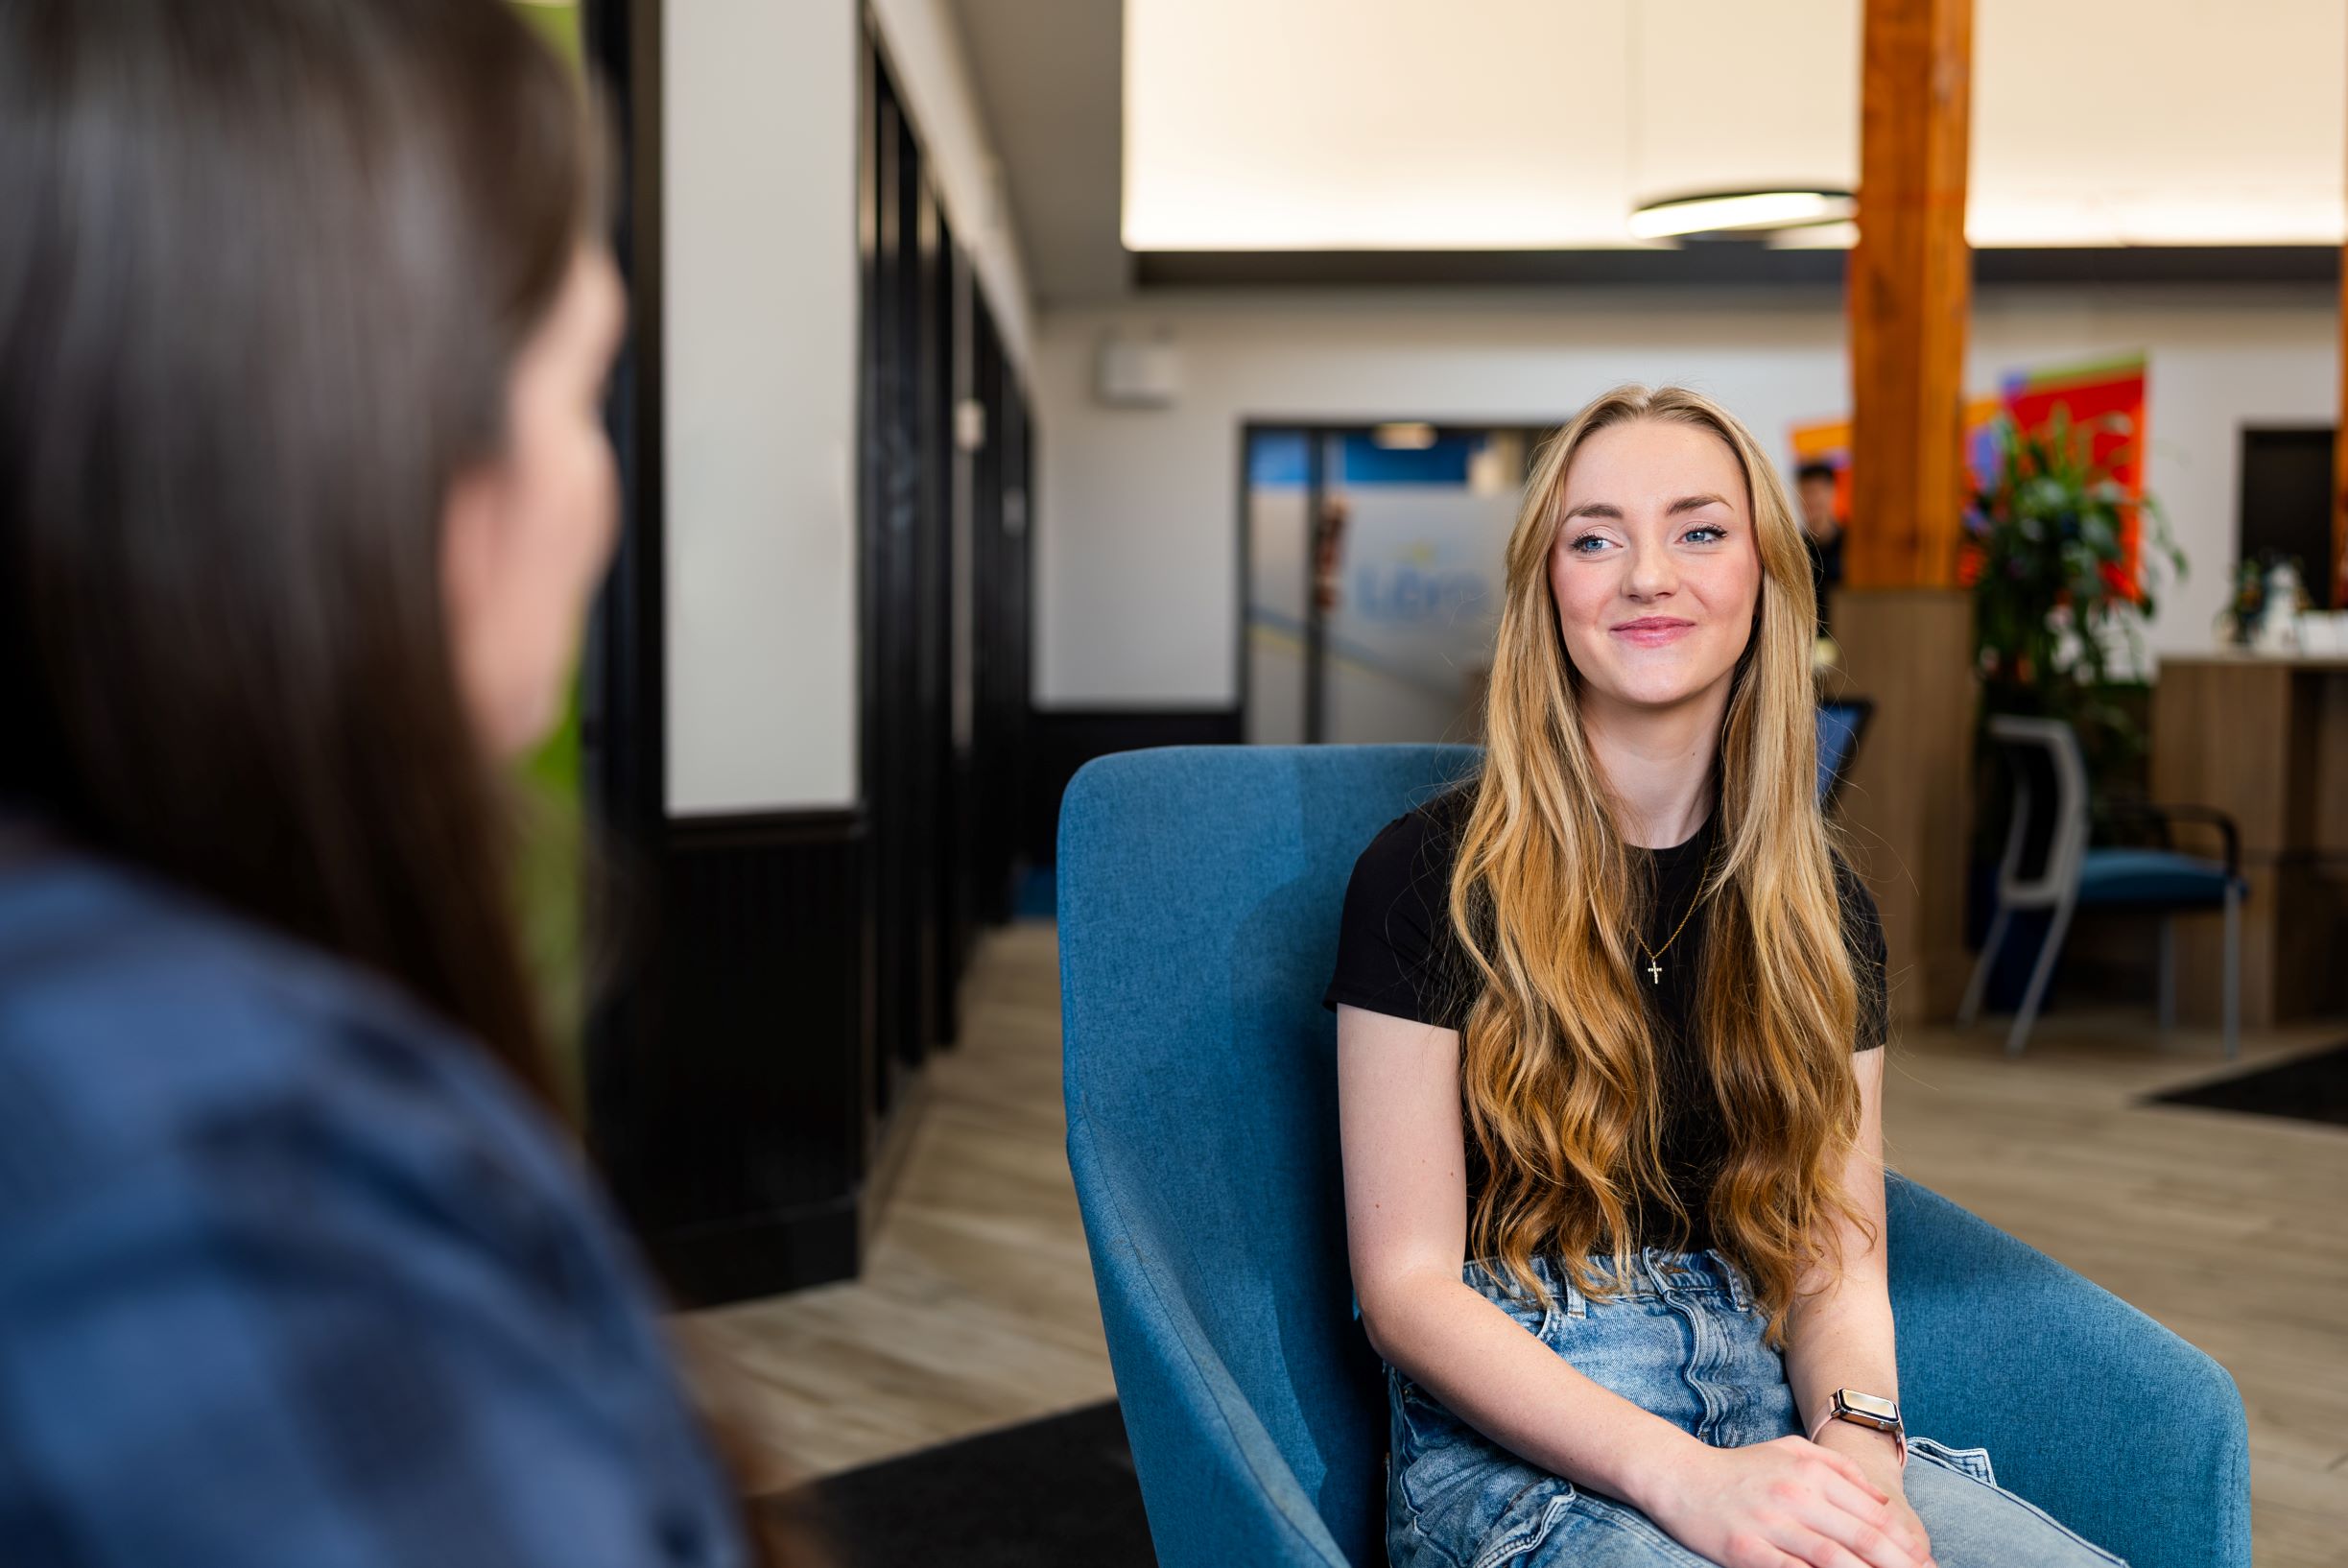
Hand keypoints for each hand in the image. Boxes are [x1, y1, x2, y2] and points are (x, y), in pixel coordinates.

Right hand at [1640, 1435, 1936, 1567]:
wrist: (1679, 1477)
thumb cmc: (1741, 1468)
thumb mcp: (1792, 1451)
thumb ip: (1842, 1471)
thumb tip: (1885, 1500)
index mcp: (1811, 1471)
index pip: (1874, 1514)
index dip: (1907, 1544)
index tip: (1928, 1565)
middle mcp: (1796, 1495)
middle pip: (1863, 1539)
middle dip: (1901, 1567)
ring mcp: (1772, 1524)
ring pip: (1836, 1561)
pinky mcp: (1748, 1551)